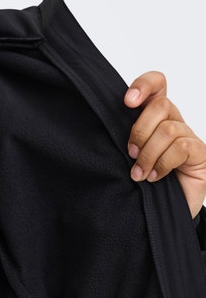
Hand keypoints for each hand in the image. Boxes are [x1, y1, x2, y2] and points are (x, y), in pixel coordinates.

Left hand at [124, 72, 205, 218]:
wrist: (160, 212)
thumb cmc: (142, 181)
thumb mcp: (127, 156)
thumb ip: (122, 137)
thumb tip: (101, 126)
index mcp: (156, 117)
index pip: (158, 85)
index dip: (145, 85)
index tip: (127, 101)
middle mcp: (174, 122)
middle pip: (161, 105)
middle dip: (140, 131)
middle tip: (130, 154)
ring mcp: (189, 138)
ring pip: (168, 129)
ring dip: (149, 154)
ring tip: (140, 174)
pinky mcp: (200, 154)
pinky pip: (182, 147)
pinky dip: (164, 163)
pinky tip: (156, 177)